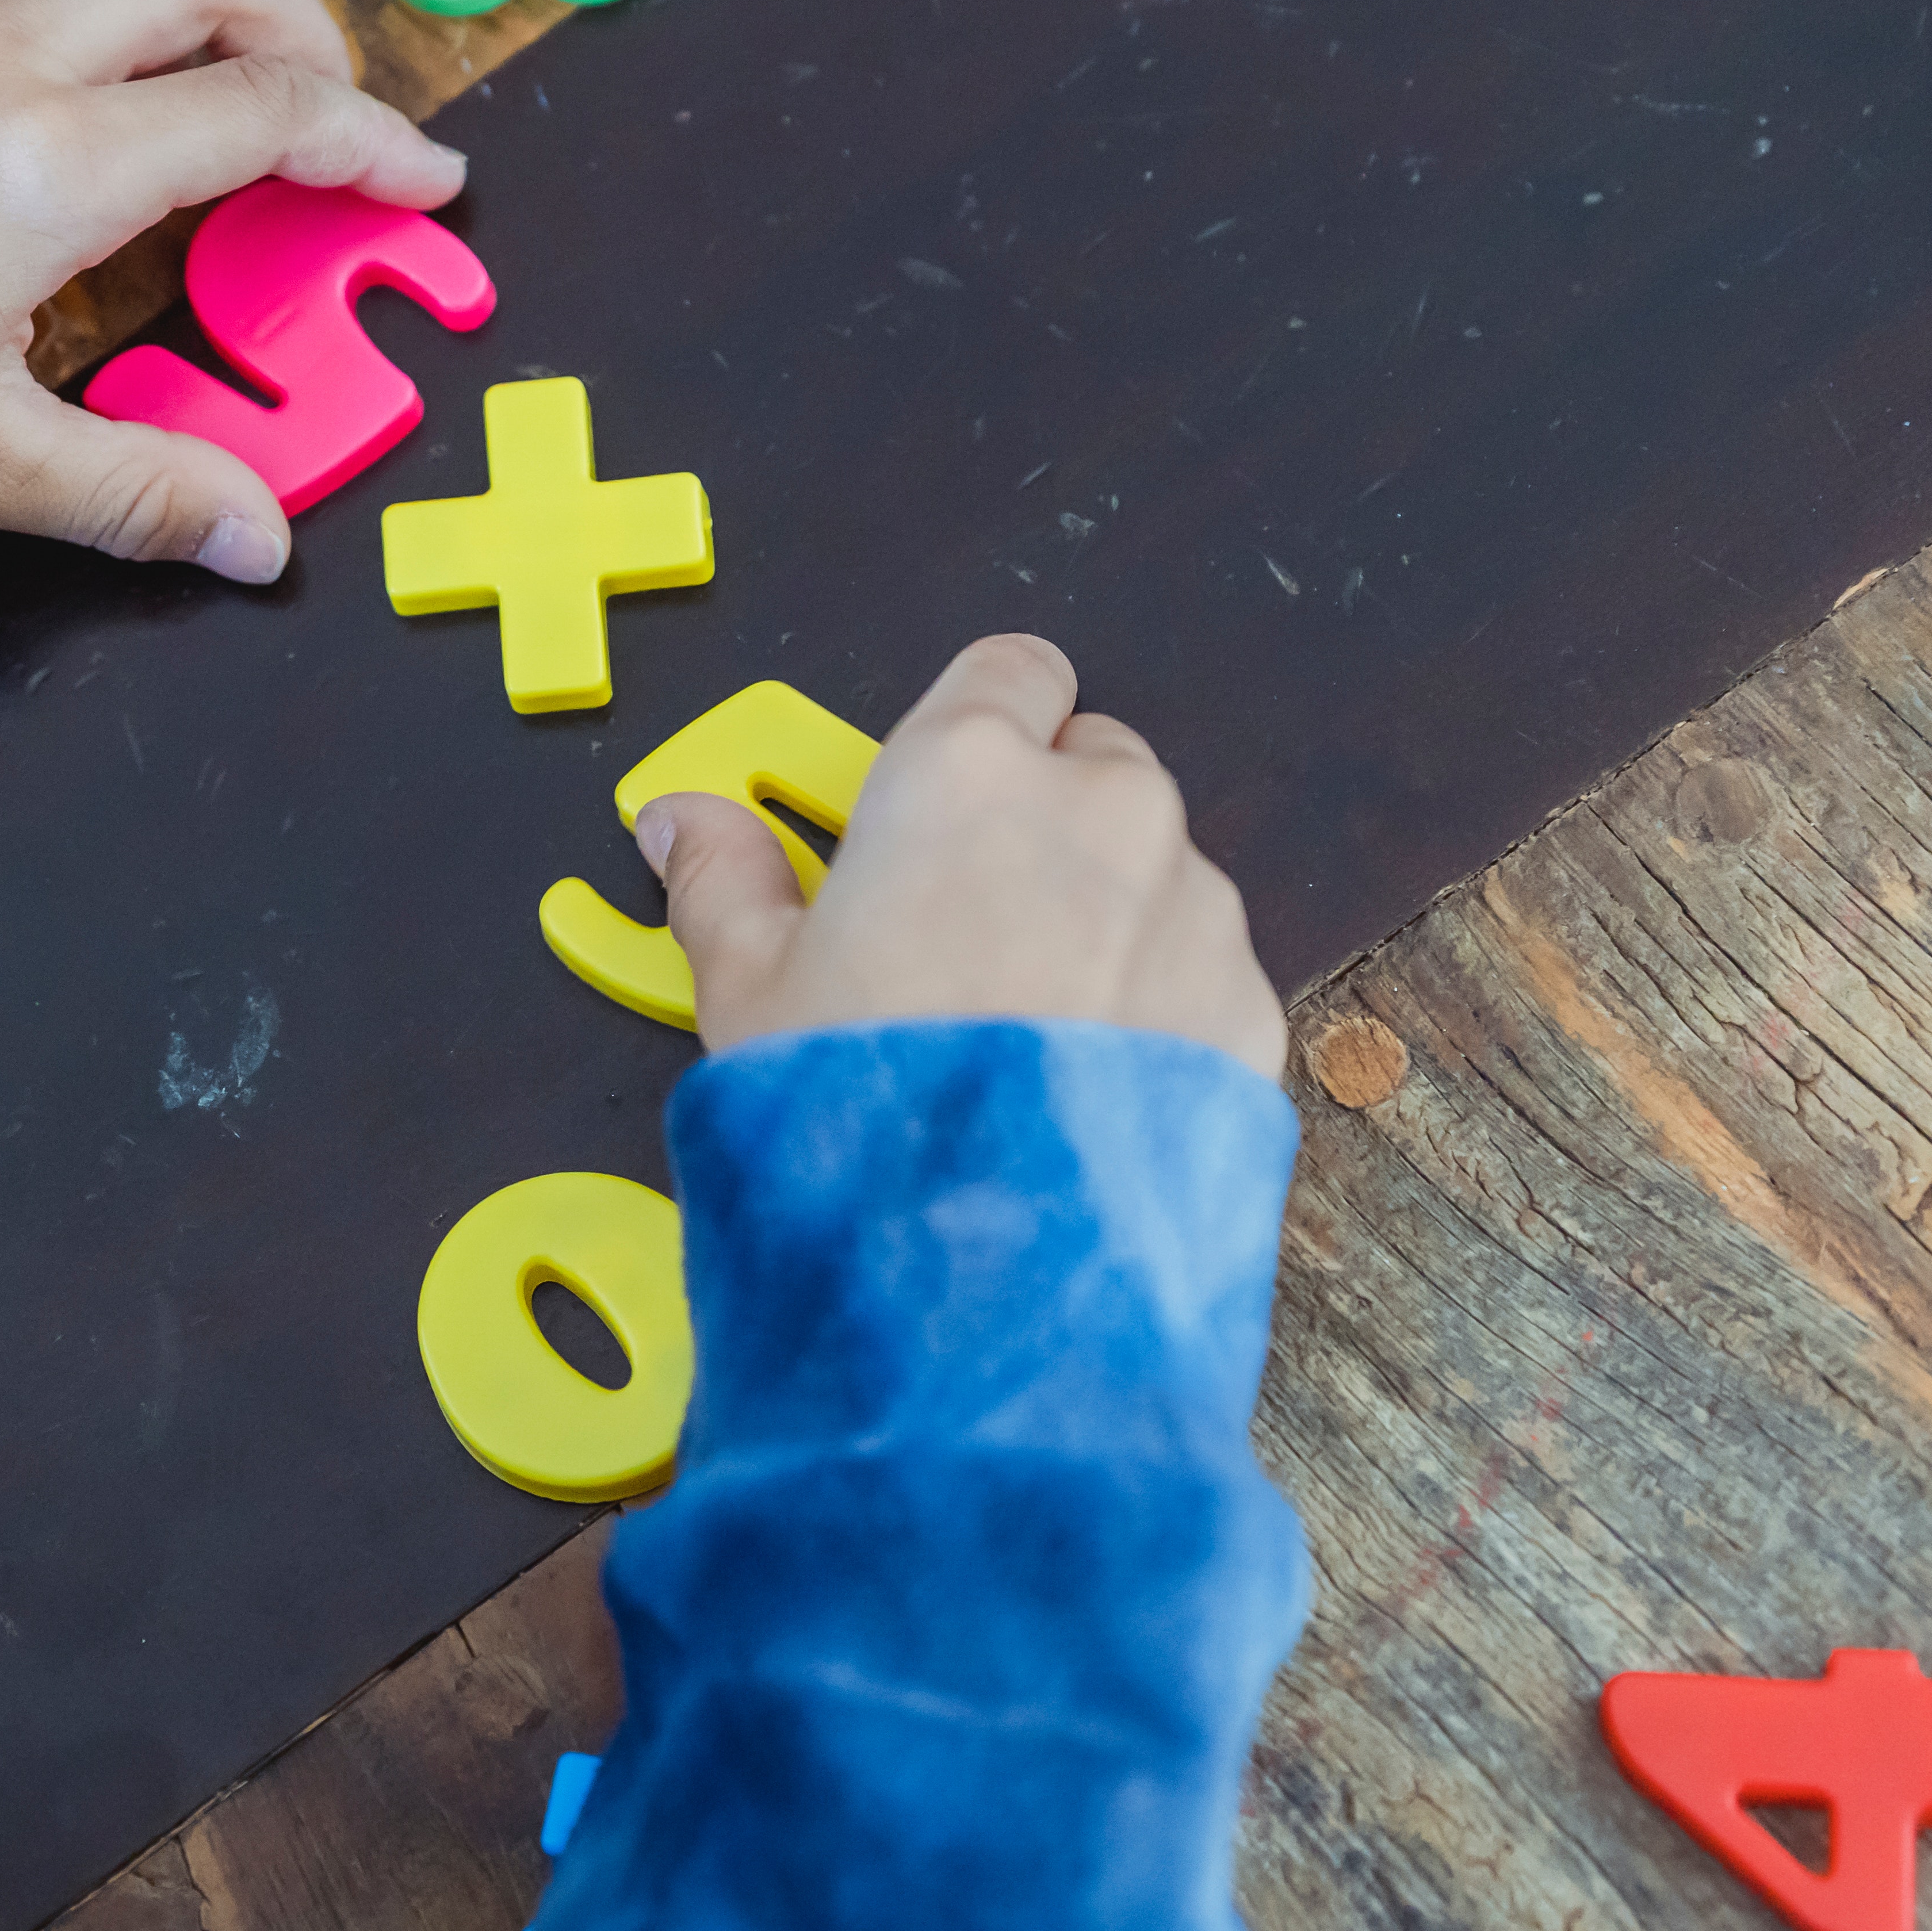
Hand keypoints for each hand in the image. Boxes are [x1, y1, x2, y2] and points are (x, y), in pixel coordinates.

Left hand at [0, 0, 466, 584]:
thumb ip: (134, 489)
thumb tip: (256, 543)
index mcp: (51, 164)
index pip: (267, 113)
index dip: (371, 144)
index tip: (424, 181)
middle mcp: (3, 58)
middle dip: (303, 35)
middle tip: (335, 127)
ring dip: (202, 10)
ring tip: (230, 105)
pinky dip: (103, 13)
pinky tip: (93, 100)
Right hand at [638, 636, 1286, 1076]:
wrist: (982, 1261)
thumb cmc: (857, 1102)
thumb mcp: (747, 987)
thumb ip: (722, 880)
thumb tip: (682, 823)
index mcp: (968, 770)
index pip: (1012, 669)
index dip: (980, 721)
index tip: (943, 787)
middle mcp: (1102, 809)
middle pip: (1093, 763)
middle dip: (1044, 820)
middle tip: (966, 925)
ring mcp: (1193, 904)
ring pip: (1157, 870)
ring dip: (1108, 915)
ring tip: (1026, 1030)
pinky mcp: (1249, 1003)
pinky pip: (1203, 973)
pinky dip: (1159, 1009)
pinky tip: (1085, 1091)